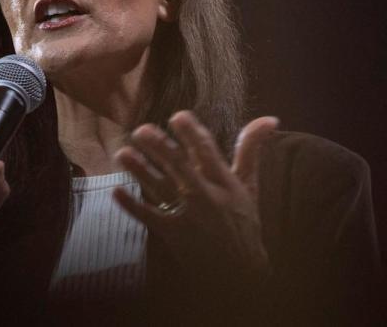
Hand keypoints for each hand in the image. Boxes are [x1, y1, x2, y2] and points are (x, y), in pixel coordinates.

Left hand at [113, 110, 278, 283]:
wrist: (239, 270)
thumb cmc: (243, 223)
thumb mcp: (249, 185)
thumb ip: (250, 150)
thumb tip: (269, 119)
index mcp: (224, 182)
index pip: (208, 151)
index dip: (192, 133)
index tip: (177, 116)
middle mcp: (206, 196)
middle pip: (179, 166)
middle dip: (159, 147)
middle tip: (141, 131)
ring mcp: (188, 216)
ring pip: (160, 186)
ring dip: (139, 170)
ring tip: (123, 153)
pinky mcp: (173, 233)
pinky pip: (148, 216)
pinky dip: (131, 205)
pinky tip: (116, 190)